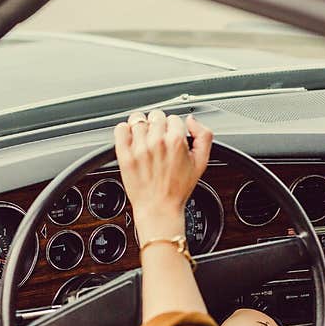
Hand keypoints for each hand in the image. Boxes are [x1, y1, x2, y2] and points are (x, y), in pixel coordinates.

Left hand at [114, 110, 212, 241]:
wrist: (159, 208)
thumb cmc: (178, 189)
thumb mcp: (201, 162)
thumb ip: (204, 136)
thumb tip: (192, 120)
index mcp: (176, 141)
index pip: (174, 118)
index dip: (174, 127)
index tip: (171, 138)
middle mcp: (156, 142)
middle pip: (156, 116)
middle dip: (158, 126)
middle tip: (158, 140)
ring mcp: (138, 148)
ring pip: (138, 120)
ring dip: (142, 128)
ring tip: (145, 141)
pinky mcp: (124, 155)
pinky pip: (120, 129)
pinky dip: (124, 130)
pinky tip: (131, 139)